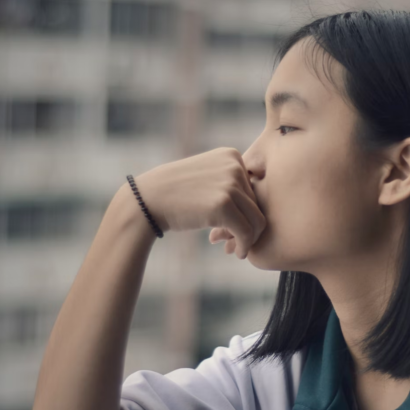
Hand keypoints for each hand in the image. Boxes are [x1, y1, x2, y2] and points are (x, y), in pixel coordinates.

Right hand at [133, 147, 265, 259]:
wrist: (147, 200)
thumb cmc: (176, 194)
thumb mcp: (208, 177)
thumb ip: (232, 186)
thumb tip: (262, 212)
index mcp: (232, 156)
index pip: (254, 190)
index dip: (247, 212)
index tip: (234, 228)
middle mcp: (234, 166)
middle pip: (258, 205)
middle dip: (248, 228)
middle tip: (234, 243)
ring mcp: (229, 184)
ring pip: (257, 220)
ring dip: (248, 239)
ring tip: (236, 249)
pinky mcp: (223, 204)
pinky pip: (246, 232)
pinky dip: (244, 245)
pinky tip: (236, 253)